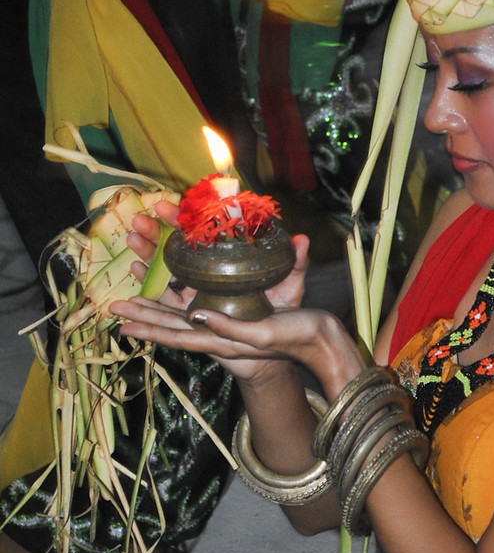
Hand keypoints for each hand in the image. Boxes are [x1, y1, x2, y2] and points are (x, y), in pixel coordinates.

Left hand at [111, 297, 361, 389]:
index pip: (177, 335)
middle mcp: (219, 334)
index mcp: (222, 340)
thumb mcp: (261, 333)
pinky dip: (182, 299)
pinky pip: (202, 305)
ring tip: (130, 301)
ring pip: (184, 315)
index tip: (123, 323)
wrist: (320, 340)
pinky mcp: (238, 314)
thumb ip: (229, 327)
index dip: (150, 329)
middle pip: (173, 326)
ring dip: (157, 306)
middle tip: (114, 309)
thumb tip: (195, 313)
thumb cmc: (295, 337)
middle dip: (144, 316)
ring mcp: (227, 325)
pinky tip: (171, 292)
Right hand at [125, 199, 310, 312]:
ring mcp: (198, 297)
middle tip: (139, 220)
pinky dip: (149, 289)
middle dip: (155, 234)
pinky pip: (167, 303)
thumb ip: (295, 264)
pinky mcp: (193, 317)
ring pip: (165, 274)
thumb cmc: (283, 314)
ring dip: (146, 255)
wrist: (279, 348)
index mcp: (227, 266)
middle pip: (176, 252)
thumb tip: (302, 239)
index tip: (168, 204)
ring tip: (132, 239)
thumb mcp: (290, 286)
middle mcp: (208, 278)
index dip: (184, 220)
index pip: (202, 236)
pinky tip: (133, 274)